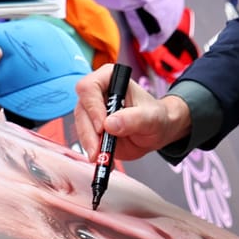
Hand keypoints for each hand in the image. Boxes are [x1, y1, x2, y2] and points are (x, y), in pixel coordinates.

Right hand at [73, 64, 189, 162]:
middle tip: (98, 150)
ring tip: (103, 158)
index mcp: (110, 79)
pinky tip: (105, 160)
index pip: (89, 87)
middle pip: (81, 110)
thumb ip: (133, 119)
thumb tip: (109, 124)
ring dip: (89, 145)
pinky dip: (94, 152)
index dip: (92, 107)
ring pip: (81, 127)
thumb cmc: (157, 116)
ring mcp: (93, 112)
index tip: (102, 127)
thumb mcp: (151, 117)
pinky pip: (86, 141)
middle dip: (89, 133)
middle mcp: (97, 94)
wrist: (158, 131)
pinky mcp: (92, 129)